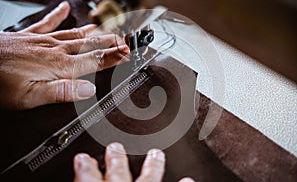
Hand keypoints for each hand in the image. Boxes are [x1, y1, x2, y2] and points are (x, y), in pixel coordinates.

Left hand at [0, 1, 129, 109]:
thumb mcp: (31, 97)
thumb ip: (62, 91)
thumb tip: (89, 89)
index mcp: (59, 66)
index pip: (95, 60)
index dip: (114, 57)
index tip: (128, 54)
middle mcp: (55, 50)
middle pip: (90, 44)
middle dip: (111, 42)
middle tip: (125, 39)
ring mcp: (43, 41)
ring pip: (76, 34)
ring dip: (95, 32)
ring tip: (109, 28)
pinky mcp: (30, 36)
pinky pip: (48, 23)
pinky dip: (59, 15)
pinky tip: (66, 8)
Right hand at [73, 142, 194, 181]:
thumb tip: (78, 177)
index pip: (87, 178)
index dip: (84, 167)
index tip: (82, 158)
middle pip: (119, 174)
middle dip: (117, 160)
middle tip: (116, 147)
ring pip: (149, 180)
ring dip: (152, 167)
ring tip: (156, 154)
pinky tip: (189, 180)